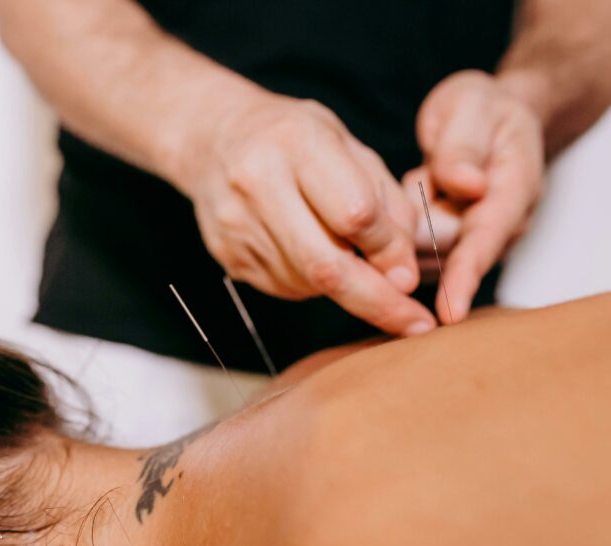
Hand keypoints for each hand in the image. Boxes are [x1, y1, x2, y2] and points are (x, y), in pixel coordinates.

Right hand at [174, 91, 435, 336]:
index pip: (355, 214)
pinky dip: (314, 283)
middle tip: (413, 322)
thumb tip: (403, 271)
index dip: (390, 250)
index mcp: (297, 143)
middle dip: (377, 300)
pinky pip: (285, 286)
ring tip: (353, 263)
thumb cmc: (294, 139)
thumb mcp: (348, 145)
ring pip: (308, 282)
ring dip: (345, 288)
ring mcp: (237, 224)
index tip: (410, 274)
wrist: (215, 139)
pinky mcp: (227, 254)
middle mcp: (258, 183)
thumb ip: (385, 201)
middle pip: (326, 264)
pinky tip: (313, 254)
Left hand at [410, 70, 544, 323]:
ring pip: (423, 256)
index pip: (487, 241)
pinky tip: (401, 200)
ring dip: (404, 231)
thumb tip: (466, 185)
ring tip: (416, 181)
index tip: (449, 311)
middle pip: (447, 256)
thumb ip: (463, 146)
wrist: (484, 117)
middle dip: (417, 238)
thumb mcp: (471, 106)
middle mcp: (497, 224)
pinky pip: (410, 250)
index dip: (466, 276)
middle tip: (413, 182)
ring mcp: (472, 238)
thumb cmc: (479, 110)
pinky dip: (396, 233)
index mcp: (514, 190)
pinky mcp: (446, 244)